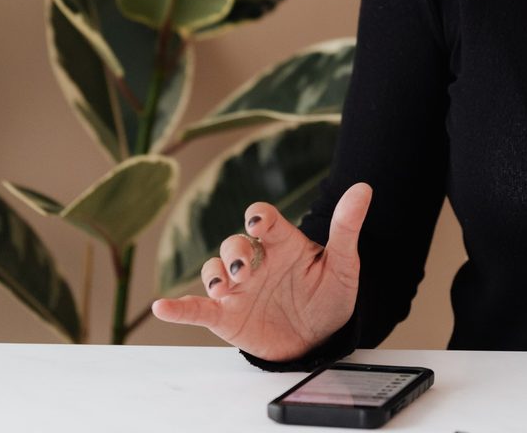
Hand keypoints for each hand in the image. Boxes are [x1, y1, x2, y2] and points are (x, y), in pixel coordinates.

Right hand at [151, 182, 371, 360]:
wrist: (322, 337)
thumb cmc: (329, 294)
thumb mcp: (343, 263)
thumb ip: (347, 227)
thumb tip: (364, 188)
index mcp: (282, 244)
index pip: (264, 220)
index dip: (259, 217)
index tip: (259, 222)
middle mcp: (256, 262)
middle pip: (234, 244)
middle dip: (235, 252)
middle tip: (245, 269)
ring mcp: (239, 290)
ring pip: (214, 270)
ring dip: (214, 274)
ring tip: (226, 287)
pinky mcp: (227, 317)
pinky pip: (198, 310)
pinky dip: (178, 309)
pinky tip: (162, 307)